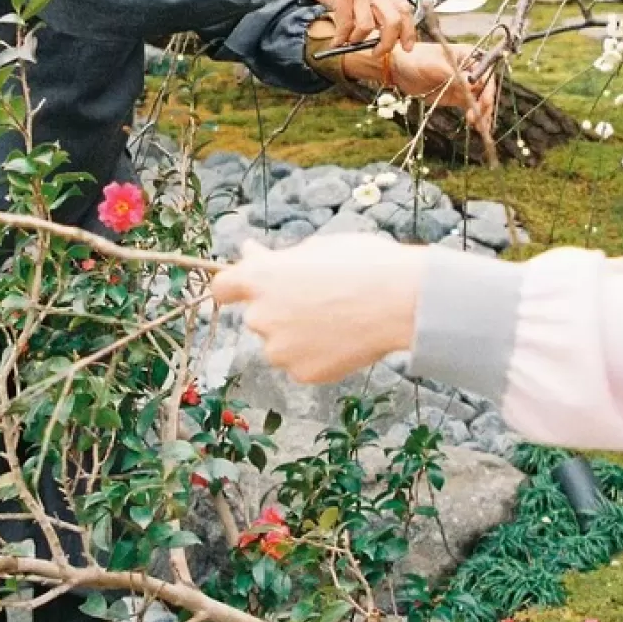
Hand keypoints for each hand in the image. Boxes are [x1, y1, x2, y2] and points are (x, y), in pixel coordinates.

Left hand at [212, 237, 421, 383]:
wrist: (400, 301)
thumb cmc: (362, 264)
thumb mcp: (315, 247)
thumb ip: (278, 259)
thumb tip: (250, 252)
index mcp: (259, 278)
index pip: (222, 287)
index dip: (234, 287)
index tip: (246, 287)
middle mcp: (260, 316)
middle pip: (257, 316)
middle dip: (278, 308)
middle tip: (316, 297)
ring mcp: (279, 350)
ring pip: (280, 343)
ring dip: (297, 334)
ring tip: (338, 317)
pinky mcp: (301, 374)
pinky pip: (301, 363)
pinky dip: (317, 354)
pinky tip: (344, 337)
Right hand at [285, 0, 416, 55]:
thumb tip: (380, 25)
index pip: (405, 8)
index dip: (409, 31)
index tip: (407, 45)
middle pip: (393, 21)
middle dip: (388, 43)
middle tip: (378, 52)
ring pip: (369, 26)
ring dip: (358, 40)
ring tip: (349, 41)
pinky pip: (346, 25)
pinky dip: (341, 38)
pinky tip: (336, 41)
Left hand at [367, 41, 496, 129]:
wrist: (400, 70)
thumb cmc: (416, 59)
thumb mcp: (433, 66)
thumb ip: (453, 75)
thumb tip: (473, 84)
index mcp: (468, 54)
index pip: (485, 70)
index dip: (487, 85)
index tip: (484, 100)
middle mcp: (470, 69)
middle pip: (486, 86)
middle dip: (484, 102)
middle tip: (478, 115)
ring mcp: (465, 84)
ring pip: (480, 99)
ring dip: (482, 112)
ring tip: (478, 125)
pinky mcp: (458, 96)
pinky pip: (471, 106)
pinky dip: (476, 116)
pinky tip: (478, 126)